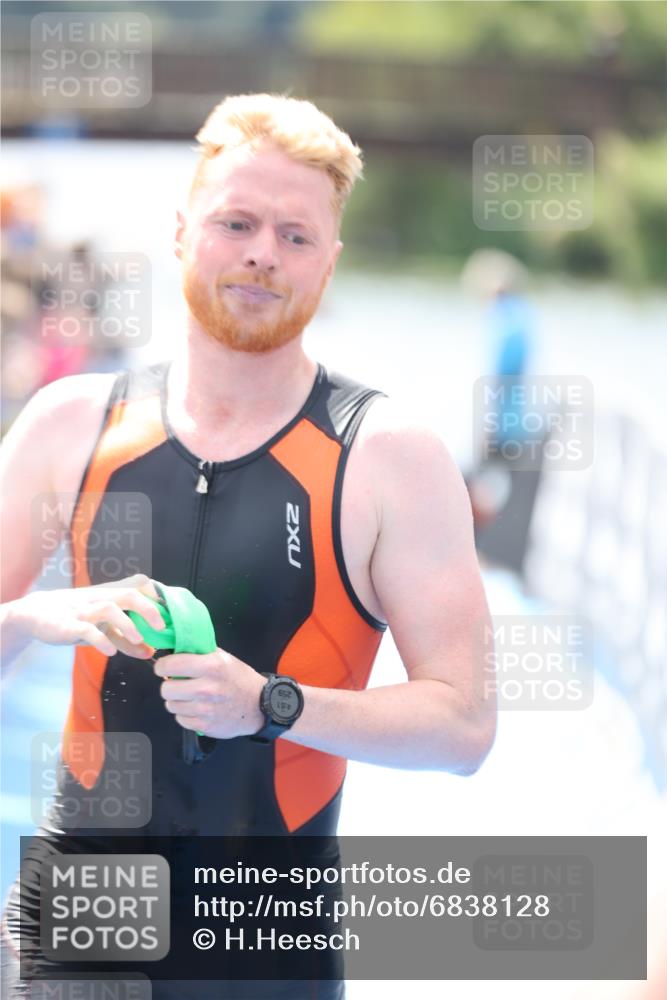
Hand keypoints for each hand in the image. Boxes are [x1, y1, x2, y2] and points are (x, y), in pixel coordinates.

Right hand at [6, 574, 164, 657]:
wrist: (36, 614)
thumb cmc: (76, 618)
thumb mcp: (103, 628)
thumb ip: (126, 639)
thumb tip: (150, 653)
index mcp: (110, 595)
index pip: (140, 588)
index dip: (157, 599)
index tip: (172, 616)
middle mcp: (99, 599)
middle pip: (128, 594)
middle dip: (148, 609)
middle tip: (162, 627)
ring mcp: (83, 611)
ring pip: (109, 608)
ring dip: (127, 624)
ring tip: (139, 640)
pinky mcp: (68, 625)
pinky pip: (86, 630)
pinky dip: (100, 640)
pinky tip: (110, 652)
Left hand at [154, 648, 264, 738]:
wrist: (258, 705)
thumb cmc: (239, 679)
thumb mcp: (223, 658)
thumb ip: (199, 652)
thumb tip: (174, 648)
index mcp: (211, 666)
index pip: (170, 665)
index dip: (163, 666)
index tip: (165, 667)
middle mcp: (206, 688)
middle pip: (166, 689)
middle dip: (170, 685)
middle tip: (178, 683)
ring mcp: (205, 709)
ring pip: (171, 705)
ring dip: (177, 701)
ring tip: (190, 697)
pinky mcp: (204, 726)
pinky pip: (180, 719)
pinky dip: (185, 714)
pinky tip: (197, 708)